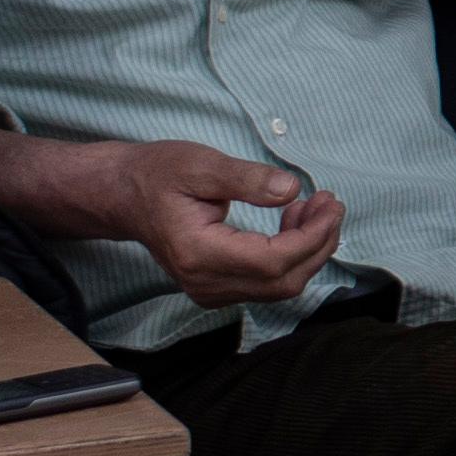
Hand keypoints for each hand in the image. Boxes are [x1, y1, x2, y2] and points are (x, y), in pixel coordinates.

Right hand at [0, 124, 344, 307]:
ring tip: (313, 207)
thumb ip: (247, 179)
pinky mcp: (217, 289)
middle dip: (318, 244)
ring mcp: (210, 292)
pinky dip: (291, 256)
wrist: (124, 196)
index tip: (331, 204)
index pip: (273, 260)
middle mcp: (205, 283)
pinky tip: (291, 222)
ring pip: (280, 287)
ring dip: (308, 250)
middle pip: (283, 281)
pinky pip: (267, 283)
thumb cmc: (157, 174)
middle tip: (331, 203)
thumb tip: (291, 189)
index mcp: (200, 253)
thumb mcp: (200, 164)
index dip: (311, 237)